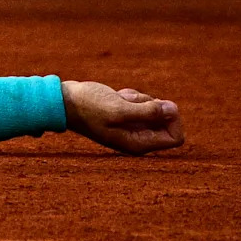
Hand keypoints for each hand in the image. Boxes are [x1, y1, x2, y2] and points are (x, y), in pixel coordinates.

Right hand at [62, 81, 183, 154]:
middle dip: (153, 106)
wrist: (64, 102)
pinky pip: (142, 103)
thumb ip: (148, 111)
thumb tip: (174, 110)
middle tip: (131, 102)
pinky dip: (132, 96)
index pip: (175, 137)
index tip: (158, 106)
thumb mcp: (119, 109)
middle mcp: (137, 139)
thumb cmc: (88, 107)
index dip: (173, 119)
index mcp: (138, 144)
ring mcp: (131, 128)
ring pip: (154, 109)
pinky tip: (115, 97)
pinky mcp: (125, 116)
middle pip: (166, 122)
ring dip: (140, 98)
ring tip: (118, 99)